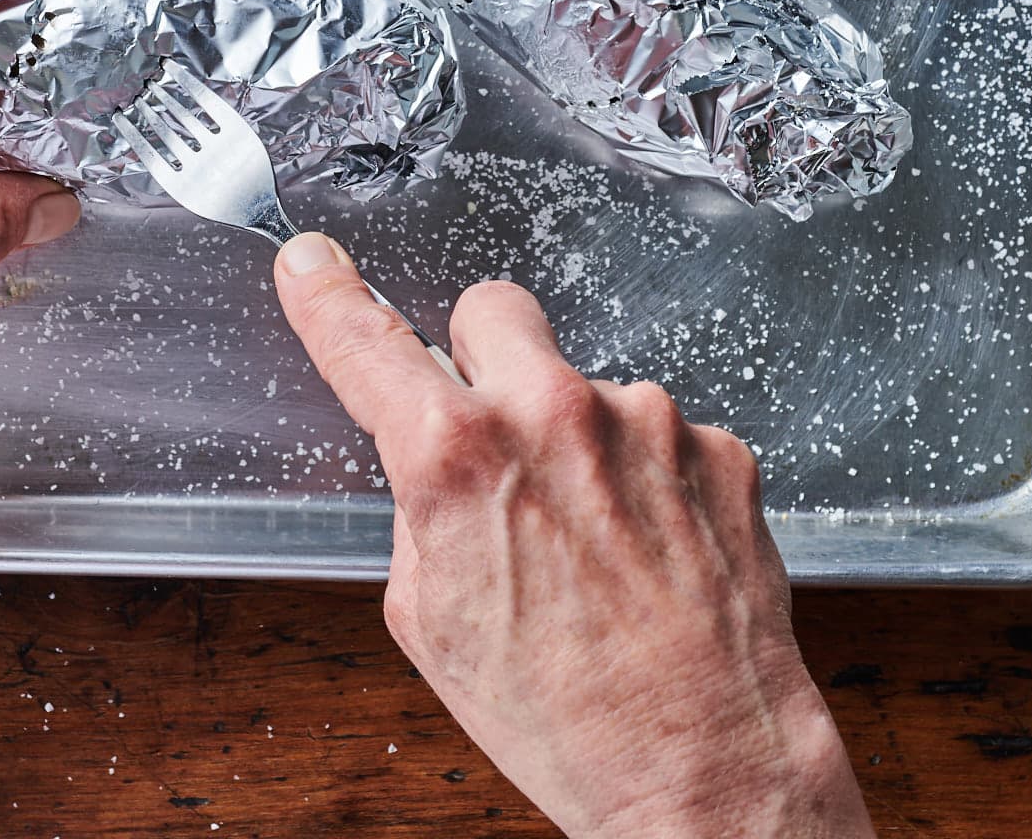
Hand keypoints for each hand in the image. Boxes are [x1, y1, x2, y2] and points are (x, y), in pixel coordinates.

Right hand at [274, 235, 871, 838]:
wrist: (700, 767)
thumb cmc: (564, 716)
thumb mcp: (432, 620)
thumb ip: (423, 510)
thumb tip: (433, 462)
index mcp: (457, 459)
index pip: (366, 345)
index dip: (327, 298)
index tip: (313, 264)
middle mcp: (554, 416)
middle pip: (493, 309)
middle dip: (485, 358)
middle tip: (498, 434)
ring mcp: (648, 423)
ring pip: (588, 386)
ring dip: (582, 439)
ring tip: (599, 547)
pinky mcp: (719, 448)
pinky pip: (663, 436)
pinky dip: (653, 480)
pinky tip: (654, 552)